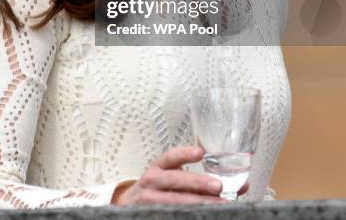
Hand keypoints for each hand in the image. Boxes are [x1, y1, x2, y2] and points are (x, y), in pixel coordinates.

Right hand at [111, 145, 248, 205]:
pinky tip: (206, 214)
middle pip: (176, 180)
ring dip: (200, 203)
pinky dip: (191, 214)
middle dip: (198, 183)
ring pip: (177, 201)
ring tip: (219, 204)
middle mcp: (152, 181)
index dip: (185, 154)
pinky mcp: (153, 213)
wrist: (130, 205)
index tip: (201, 152)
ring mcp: (151, 200)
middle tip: (218, 186)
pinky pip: (174, 213)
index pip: (170, 157)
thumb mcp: (168, 175)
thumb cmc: (156, 188)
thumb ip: (194, 176)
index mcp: (158, 167)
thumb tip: (236, 182)